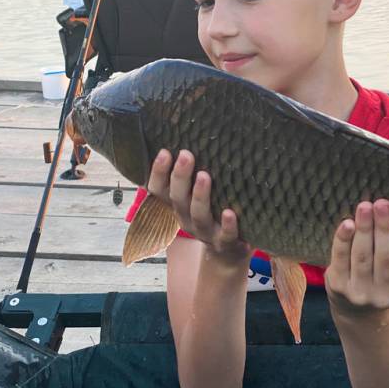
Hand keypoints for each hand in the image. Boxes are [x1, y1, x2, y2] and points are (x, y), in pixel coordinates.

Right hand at [148, 148, 252, 267]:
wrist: (227, 253)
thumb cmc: (212, 212)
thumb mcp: (196, 195)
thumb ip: (193, 174)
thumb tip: (194, 134)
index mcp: (177, 205)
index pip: (159, 190)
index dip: (158, 172)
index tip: (165, 151)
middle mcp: (186, 219)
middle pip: (178, 199)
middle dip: (180, 177)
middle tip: (186, 155)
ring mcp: (205, 232)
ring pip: (198, 215)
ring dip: (200, 195)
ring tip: (204, 175)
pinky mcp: (225, 242)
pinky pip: (225, 235)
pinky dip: (227, 224)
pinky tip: (230, 212)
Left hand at [325, 199, 388, 316]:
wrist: (354, 308)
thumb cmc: (382, 277)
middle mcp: (385, 296)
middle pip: (385, 258)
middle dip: (383, 228)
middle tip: (382, 204)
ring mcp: (360, 294)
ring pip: (362, 257)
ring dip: (364, 228)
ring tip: (365, 207)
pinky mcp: (339, 288)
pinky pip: (341, 259)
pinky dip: (343, 239)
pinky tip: (347, 223)